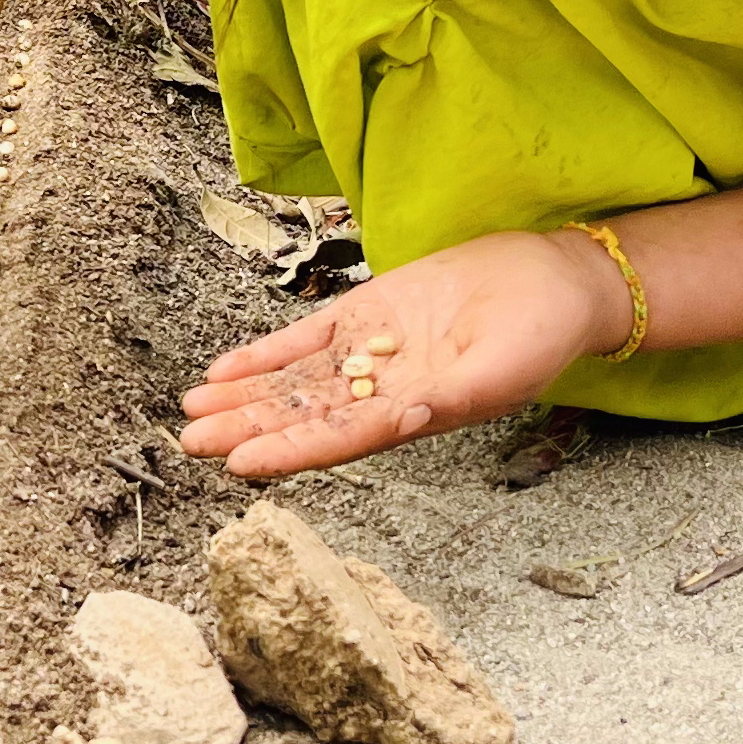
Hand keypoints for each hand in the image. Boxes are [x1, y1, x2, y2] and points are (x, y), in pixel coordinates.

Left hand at [177, 227, 624, 477]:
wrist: (553, 278)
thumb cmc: (541, 333)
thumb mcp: (504, 370)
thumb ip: (453, 397)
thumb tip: (404, 420)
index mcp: (417, 414)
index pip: (340, 439)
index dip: (290, 452)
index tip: (242, 465)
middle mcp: (383, 390)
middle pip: (303, 414)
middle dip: (246, 428)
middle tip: (189, 441)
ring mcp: (371, 351)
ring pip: (294, 380)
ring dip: (244, 395)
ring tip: (191, 407)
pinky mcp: (367, 313)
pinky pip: (305, 338)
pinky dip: (265, 353)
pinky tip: (226, 368)